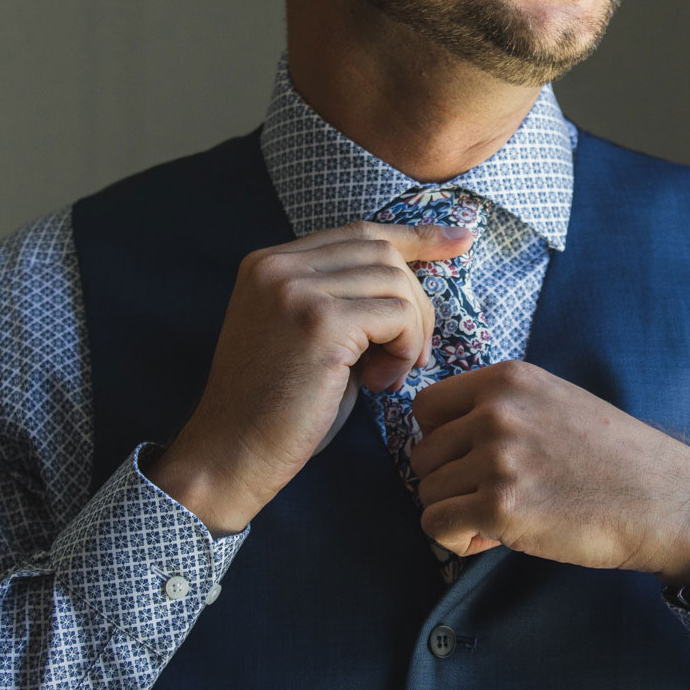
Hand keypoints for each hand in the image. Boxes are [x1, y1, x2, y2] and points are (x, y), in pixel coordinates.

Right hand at [148, 219, 473, 533]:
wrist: (230, 457)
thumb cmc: (276, 410)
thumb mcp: (308, 337)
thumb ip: (343, 299)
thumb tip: (415, 274)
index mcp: (269, 263)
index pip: (359, 232)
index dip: (414, 237)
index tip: (460, 240)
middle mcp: (277, 265)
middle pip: (382, 252)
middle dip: (415, 302)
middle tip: (410, 358)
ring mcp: (295, 290)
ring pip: (395, 282)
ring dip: (410, 333)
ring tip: (385, 377)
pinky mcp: (319, 322)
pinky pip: (397, 315)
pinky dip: (404, 349)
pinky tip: (379, 384)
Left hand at [408, 360, 689, 582]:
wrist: (664, 500)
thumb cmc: (613, 458)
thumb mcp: (555, 403)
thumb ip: (500, 409)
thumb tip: (441, 441)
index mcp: (508, 379)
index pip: (426, 408)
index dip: (442, 442)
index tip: (472, 462)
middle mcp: (497, 411)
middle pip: (421, 455)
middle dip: (450, 484)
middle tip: (495, 498)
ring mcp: (498, 458)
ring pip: (426, 493)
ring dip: (456, 514)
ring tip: (503, 517)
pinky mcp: (501, 506)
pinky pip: (437, 527)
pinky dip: (459, 541)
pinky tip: (498, 538)